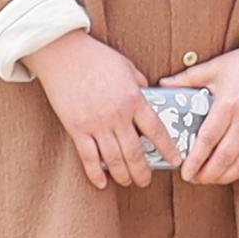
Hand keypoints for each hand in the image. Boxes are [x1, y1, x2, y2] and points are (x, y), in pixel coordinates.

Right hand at [21, 32, 175, 193]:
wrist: (63, 54)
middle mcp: (117, 116)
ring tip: (127, 181)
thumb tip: (148, 95)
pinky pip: (88, 157)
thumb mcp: (126, 67)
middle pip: (135, 152)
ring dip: (123, 175)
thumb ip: (139, 84)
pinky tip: (102, 183)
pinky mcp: (76, 128)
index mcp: (134, 99)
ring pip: (114, 159)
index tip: (175, 161)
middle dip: (143, 171)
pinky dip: (95, 173)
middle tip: (146, 179)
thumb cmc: (95, 57)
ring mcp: (96, 124)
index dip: (168, 149)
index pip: (156, 130)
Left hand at [176, 41, 238, 187]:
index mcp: (228, 105)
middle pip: (224, 158)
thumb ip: (187, 78)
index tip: (185, 171)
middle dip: (207, 174)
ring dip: (224, 176)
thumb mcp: (214, 68)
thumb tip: (162, 84)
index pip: (208, 140)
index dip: (195, 160)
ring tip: (209, 178)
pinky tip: (232, 172)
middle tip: (194, 178)